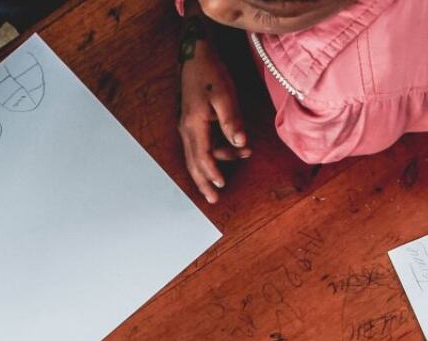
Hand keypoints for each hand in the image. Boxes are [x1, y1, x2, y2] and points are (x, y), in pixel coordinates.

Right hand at [177, 32, 249, 202]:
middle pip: (193, 163)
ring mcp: (187, 126)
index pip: (202, 156)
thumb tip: (240, 142)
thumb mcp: (225, 95)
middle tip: (213, 200)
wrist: (195, 54)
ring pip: (196, 155)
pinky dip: (213, 152)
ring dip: (214, 164)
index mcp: (194, 124)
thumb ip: (232, 121)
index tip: (222, 184)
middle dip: (203, 182)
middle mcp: (186, 129)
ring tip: (239, 160)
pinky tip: (230, 149)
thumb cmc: (211, 73)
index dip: (212, 172)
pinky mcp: (191, 122)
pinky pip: (199, 145)